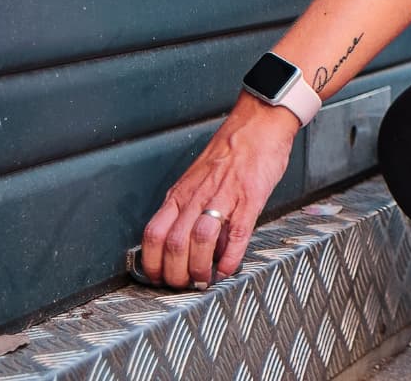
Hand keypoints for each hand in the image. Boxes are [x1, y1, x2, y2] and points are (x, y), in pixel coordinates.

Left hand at [137, 94, 297, 289]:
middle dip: (176, 273)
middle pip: (174, 243)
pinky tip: (228, 268)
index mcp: (181, 194)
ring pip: (199, 240)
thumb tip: (186, 244)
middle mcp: (197, 196)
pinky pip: (237, 233)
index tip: (159, 279)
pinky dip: (230, 257)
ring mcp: (224, 197)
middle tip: (183, 286)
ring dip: (199, 268)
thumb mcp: (197, 179)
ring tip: (204, 281)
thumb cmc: (230, 151)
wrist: (258, 124)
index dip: (152, 262)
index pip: (154, 234)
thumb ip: (189, 208)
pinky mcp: (250, 197)